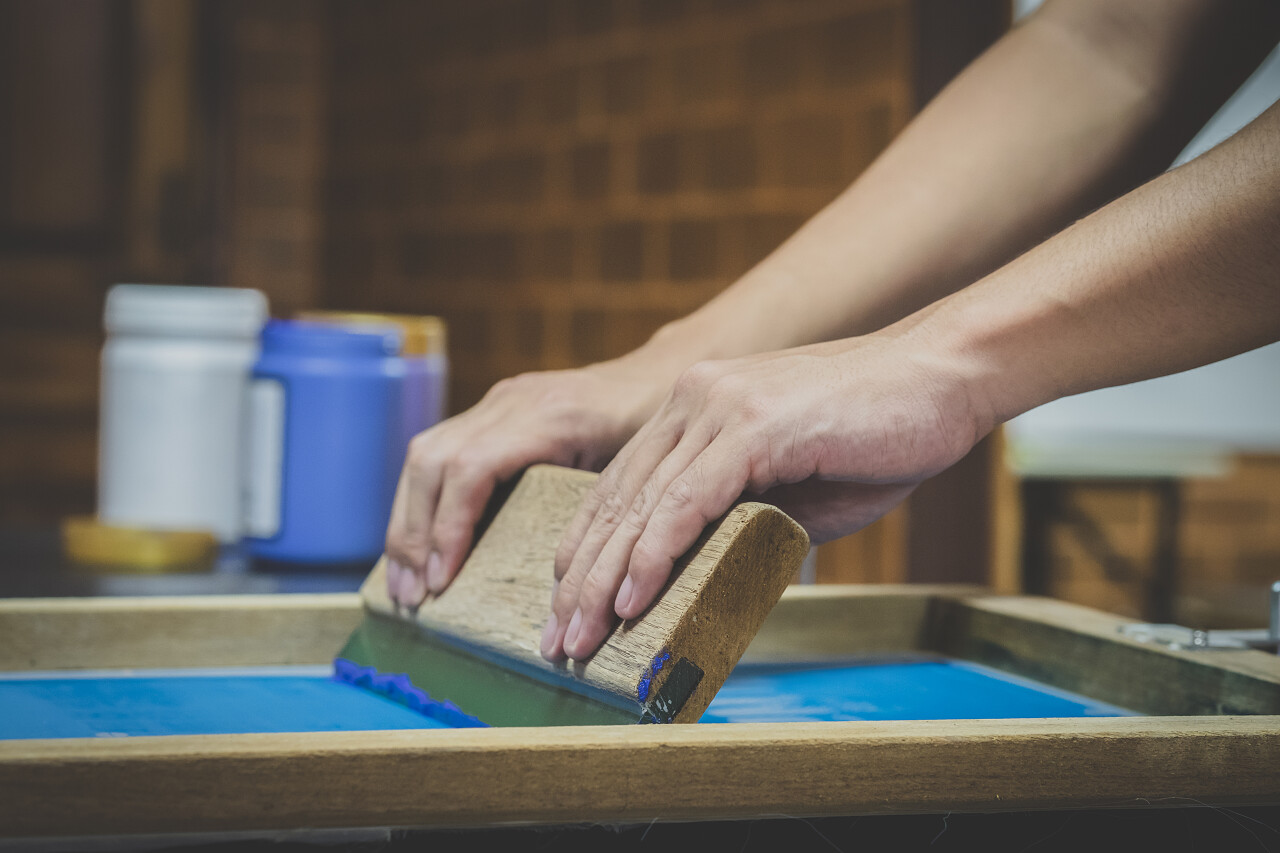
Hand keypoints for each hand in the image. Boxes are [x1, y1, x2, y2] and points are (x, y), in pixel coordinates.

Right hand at [383, 357, 666, 608]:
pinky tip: (420, 544)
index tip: (440, 582)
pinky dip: (420, 502)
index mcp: (548, 416)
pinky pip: (437, 452)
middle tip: (412, 595)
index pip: (470, 469)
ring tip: (406, 582)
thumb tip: (574, 579)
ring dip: (406, 521)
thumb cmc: (655, 428)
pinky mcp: (490, 412)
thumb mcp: (641, 467)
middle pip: (431, 460)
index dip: (448, 528)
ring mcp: (496, 403)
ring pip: (424, 455)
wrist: (656, 374)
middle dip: (413, 533)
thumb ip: (604, 509)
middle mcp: (510, 403)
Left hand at [541, 333, 990, 660]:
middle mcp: (692, 402)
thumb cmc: (877, 437)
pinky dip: (656, 553)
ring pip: (641, 504)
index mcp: (693, 411)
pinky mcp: (754, 425)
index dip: (586, 555)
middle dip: (579, 580)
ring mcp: (720, 408)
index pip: (620, 491)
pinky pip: (689, 499)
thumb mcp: (793, 489)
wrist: (944, 378)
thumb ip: (741, 521)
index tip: (568, 611)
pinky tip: (631, 599)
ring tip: (581, 638)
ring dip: (605, 580)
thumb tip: (704, 579)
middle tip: (557, 643)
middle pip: (615, 501)